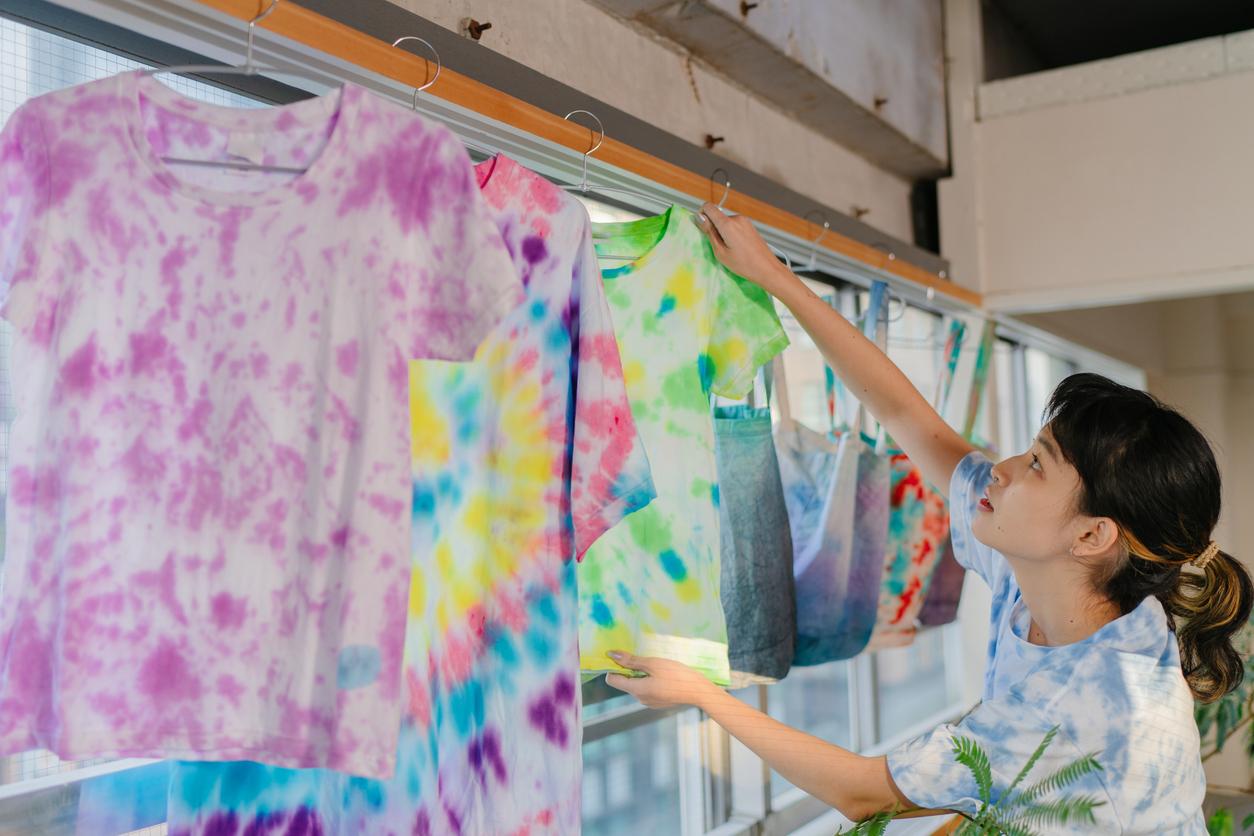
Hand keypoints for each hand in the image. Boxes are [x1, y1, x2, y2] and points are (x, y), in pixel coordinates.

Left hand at [604, 650, 720, 709]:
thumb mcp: (653, 663)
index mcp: (637, 690)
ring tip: (656, 666)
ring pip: (636, 685)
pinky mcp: (657, 703)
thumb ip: (631, 660)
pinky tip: (663, 675)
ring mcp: (649, 703)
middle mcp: (640, 699)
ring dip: (641, 674)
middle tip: (644, 659)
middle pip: (625, 682)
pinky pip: (646, 690)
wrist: (698, 691)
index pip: (612, 680)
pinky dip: (649, 681)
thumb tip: (611, 655)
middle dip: (630, 670)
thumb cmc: (677, 675)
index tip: (622, 657)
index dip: (614, 667)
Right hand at [693, 203, 793, 295]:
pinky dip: (731, 234)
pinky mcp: (750, 226)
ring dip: (723, 233)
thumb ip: (710, 233)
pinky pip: (734, 226)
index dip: (701, 215)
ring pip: (726, 222)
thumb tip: (700, 219)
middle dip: (713, 228)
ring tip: (730, 249)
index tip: (702, 228)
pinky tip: (737, 248)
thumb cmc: (744, 264)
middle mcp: (737, 218)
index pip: (708, 207)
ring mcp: (745, 221)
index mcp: (728, 224)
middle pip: (717, 216)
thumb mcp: (721, 253)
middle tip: (718, 247)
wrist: (767, 268)